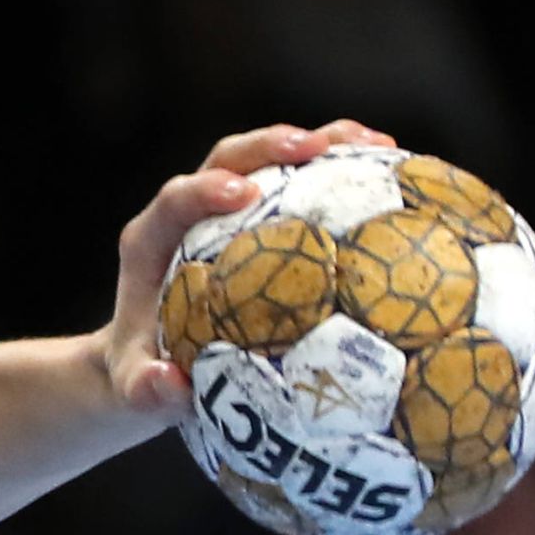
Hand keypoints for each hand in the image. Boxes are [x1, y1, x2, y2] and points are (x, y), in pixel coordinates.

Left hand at [99, 118, 395, 416]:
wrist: (152, 365)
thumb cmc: (145, 376)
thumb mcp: (138, 392)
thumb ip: (147, 392)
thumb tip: (171, 383)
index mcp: (152, 242)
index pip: (175, 199)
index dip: (206, 187)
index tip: (244, 192)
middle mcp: (187, 214)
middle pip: (227, 159)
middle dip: (270, 145)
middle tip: (317, 146)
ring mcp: (226, 210)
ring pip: (270, 160)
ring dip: (319, 142)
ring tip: (375, 143)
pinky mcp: (260, 217)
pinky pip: (303, 186)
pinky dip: (344, 173)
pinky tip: (397, 176)